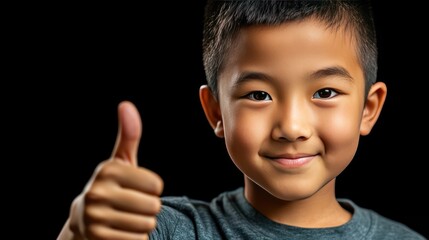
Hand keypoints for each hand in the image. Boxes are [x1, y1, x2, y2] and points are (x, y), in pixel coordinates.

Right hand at [67, 101, 163, 239]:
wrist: (83, 219)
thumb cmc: (112, 185)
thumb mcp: (121, 161)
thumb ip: (129, 135)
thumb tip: (126, 105)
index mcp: (107, 170)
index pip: (156, 185)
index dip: (153, 188)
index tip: (137, 187)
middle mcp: (97, 193)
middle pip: (153, 206)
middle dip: (149, 207)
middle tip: (133, 204)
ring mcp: (96, 218)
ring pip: (147, 225)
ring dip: (143, 223)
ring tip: (127, 216)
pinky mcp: (100, 239)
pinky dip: (136, 237)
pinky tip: (122, 231)